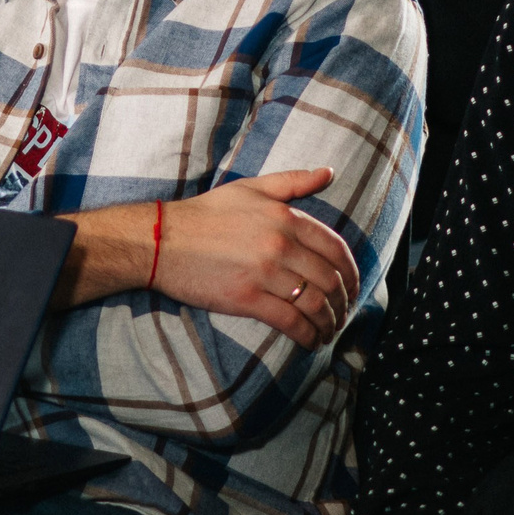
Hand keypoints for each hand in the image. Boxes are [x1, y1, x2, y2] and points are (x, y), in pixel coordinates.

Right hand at [154, 168, 360, 348]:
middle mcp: (280, 244)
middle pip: (330, 279)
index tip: (352, 287)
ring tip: (328, 332)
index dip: (351, 273)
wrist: (161, 240)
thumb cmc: (205, 213)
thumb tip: (329, 173)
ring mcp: (265, 273)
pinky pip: (290, 321)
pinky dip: (307, 335)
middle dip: (343, 302)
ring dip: (329, 322)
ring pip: (315, 303)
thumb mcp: (250, 188)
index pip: (335, 249)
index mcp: (286, 217)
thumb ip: (293, 181)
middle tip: (343, 314)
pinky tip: (311, 342)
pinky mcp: (247, 299)